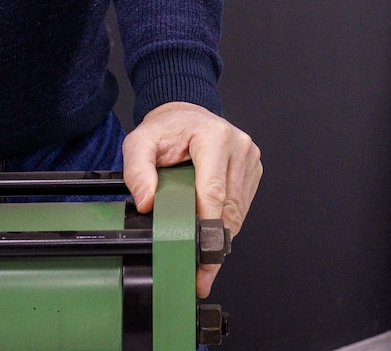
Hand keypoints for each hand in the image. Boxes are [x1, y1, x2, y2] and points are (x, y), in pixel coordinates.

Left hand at [123, 102, 261, 297]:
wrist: (185, 116)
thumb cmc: (166, 130)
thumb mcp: (140, 142)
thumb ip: (137, 170)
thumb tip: (146, 201)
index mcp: (214, 137)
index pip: (213, 192)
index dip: (207, 227)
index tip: (201, 255)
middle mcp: (238, 146)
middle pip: (228, 207)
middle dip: (214, 242)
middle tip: (201, 273)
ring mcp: (249, 159)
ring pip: (238, 211)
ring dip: (222, 236)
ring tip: (205, 261)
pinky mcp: (252, 170)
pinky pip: (242, 206)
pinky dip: (227, 223)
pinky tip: (212, 233)